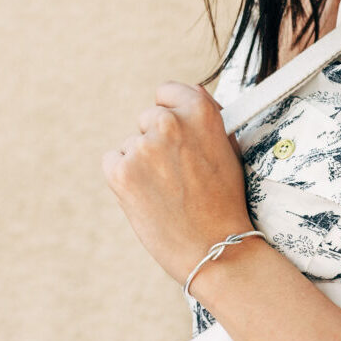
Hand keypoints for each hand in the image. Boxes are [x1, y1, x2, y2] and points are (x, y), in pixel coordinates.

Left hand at [102, 82, 254, 284]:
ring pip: (131, 144)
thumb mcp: (228, 150)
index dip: (171, 112)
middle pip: (146, 119)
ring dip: (142, 164)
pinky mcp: (120, 172)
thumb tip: (191, 92)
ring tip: (167, 193)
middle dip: (156, 142)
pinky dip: (124, 179)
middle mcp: (169, 122)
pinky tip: (148, 198)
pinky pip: (113, 162)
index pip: (167, 92)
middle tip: (176, 175)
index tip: (176, 133)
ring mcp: (142, 147)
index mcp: (200, 111)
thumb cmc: (225, 204)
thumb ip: (205, 119)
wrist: (214, 248)